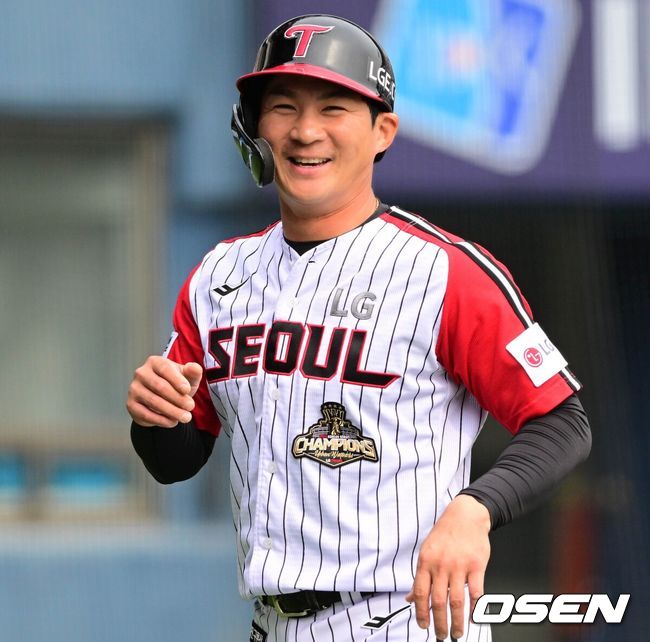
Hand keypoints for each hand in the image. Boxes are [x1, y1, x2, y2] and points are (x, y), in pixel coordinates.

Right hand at [126, 356, 202, 427]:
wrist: (164, 399)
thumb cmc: (178, 384)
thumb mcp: (188, 377)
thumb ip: (193, 371)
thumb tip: (195, 368)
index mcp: (155, 362)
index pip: (165, 369)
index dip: (177, 380)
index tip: (188, 390)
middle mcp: (141, 373)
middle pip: (159, 386)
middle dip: (177, 398)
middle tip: (191, 407)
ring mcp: (134, 389)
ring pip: (153, 401)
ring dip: (172, 411)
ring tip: (186, 417)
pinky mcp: (131, 404)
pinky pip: (146, 414)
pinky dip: (161, 420)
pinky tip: (173, 422)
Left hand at [406, 494, 490, 639]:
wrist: (466, 515)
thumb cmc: (445, 533)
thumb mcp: (426, 551)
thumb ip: (420, 576)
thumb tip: (409, 598)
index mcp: (426, 561)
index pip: (420, 592)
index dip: (420, 612)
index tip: (423, 626)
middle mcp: (441, 565)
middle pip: (438, 601)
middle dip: (438, 623)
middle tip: (441, 636)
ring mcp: (459, 566)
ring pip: (456, 600)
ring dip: (456, 621)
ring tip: (457, 633)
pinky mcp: (477, 565)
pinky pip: (476, 592)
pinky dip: (474, 608)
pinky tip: (473, 618)